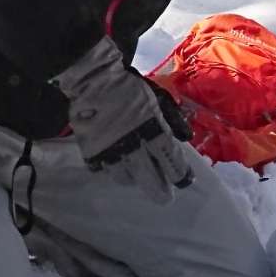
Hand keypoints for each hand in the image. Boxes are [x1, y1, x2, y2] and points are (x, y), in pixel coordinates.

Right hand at [53, 36, 193, 202]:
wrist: (93, 80)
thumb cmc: (129, 87)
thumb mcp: (158, 99)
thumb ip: (172, 121)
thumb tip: (184, 138)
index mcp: (154, 132)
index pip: (172, 163)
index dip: (180, 175)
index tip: (183, 180)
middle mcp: (134, 148)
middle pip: (151, 182)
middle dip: (160, 191)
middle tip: (165, 197)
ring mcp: (112, 153)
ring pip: (126, 179)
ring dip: (134, 178)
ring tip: (137, 175)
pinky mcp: (91, 153)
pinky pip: (104, 170)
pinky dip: (111, 169)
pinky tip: (115, 163)